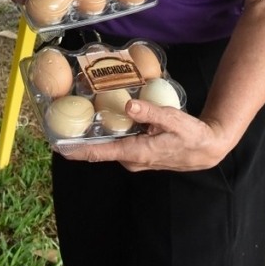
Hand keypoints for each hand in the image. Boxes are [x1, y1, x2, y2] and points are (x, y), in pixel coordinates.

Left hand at [60, 99, 230, 171]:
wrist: (207, 150)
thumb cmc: (191, 135)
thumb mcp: (173, 119)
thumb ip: (150, 111)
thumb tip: (128, 105)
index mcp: (137, 152)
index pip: (100, 153)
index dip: (77, 150)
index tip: (57, 146)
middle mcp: (132, 160)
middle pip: (100, 150)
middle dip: (80, 140)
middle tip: (61, 122)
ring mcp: (135, 159)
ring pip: (109, 147)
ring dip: (93, 137)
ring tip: (75, 120)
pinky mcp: (139, 155)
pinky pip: (118, 146)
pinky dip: (108, 136)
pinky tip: (103, 121)